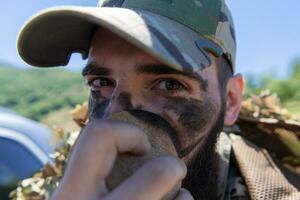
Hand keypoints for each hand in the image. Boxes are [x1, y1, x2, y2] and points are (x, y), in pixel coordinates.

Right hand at [51, 119, 192, 199]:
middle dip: (172, 167)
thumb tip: (133, 144)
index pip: (99, 135)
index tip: (141, 146)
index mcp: (70, 195)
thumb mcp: (76, 196)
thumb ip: (90, 174)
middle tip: (173, 169)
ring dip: (183, 195)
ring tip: (177, 196)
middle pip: (157, 174)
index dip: (126, 132)